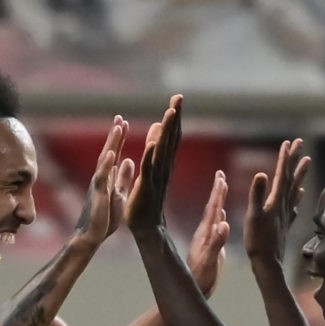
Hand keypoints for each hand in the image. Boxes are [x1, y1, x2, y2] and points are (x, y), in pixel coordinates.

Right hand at [75, 116, 129, 246]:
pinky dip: (107, 164)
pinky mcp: (99, 194)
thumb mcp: (118, 193)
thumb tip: (128, 161)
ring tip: (118, 128)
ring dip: (112, 143)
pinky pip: (102, 176)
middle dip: (115, 135)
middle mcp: (101, 177)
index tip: (124, 123)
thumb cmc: (104, 217)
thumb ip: (122, 177)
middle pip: (108, 151)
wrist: (92, 236)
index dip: (119, 139)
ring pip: (105, 160)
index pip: (114, 154)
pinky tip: (113, 153)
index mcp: (107, 177)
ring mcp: (99, 184)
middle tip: (120, 118)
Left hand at [126, 95, 181, 233]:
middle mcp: (163, 168)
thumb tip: (158, 127)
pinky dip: (151, 156)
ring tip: (170, 113)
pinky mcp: (146, 188)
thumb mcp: (151, 170)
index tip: (177, 99)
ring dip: (166, 132)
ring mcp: (156, 178)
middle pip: (170, 139)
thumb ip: (155, 149)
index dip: (174, 118)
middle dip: (174, 118)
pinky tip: (154, 143)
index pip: (171, 137)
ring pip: (162, 151)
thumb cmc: (147, 201)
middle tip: (178, 98)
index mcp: (163, 163)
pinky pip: (149, 170)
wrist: (146, 228)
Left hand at [187, 171, 229, 296]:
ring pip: (213, 216)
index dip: (218, 193)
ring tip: (222, 189)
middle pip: (212, 208)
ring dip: (218, 202)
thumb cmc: (201, 279)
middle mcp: (205, 234)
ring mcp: (206, 240)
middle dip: (217, 192)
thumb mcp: (211, 261)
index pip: (213, 209)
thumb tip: (224, 223)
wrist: (192, 291)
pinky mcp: (209, 247)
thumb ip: (217, 243)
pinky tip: (220, 216)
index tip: (221, 177)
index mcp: (205, 234)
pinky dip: (218, 217)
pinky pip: (215, 227)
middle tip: (220, 175)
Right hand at [243, 139, 309, 263]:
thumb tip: (261, 173)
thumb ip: (257, 195)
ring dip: (299, 174)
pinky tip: (299, 193)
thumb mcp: (253, 216)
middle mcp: (284, 205)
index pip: (281, 174)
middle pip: (291, 177)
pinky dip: (297, 195)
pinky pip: (293, 204)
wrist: (268, 263)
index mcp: (276, 201)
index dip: (284, 158)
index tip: (289, 142)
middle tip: (300, 143)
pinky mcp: (285, 222)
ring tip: (307, 161)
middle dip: (294, 160)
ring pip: (294, 188)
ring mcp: (286, 213)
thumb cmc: (258, 241)